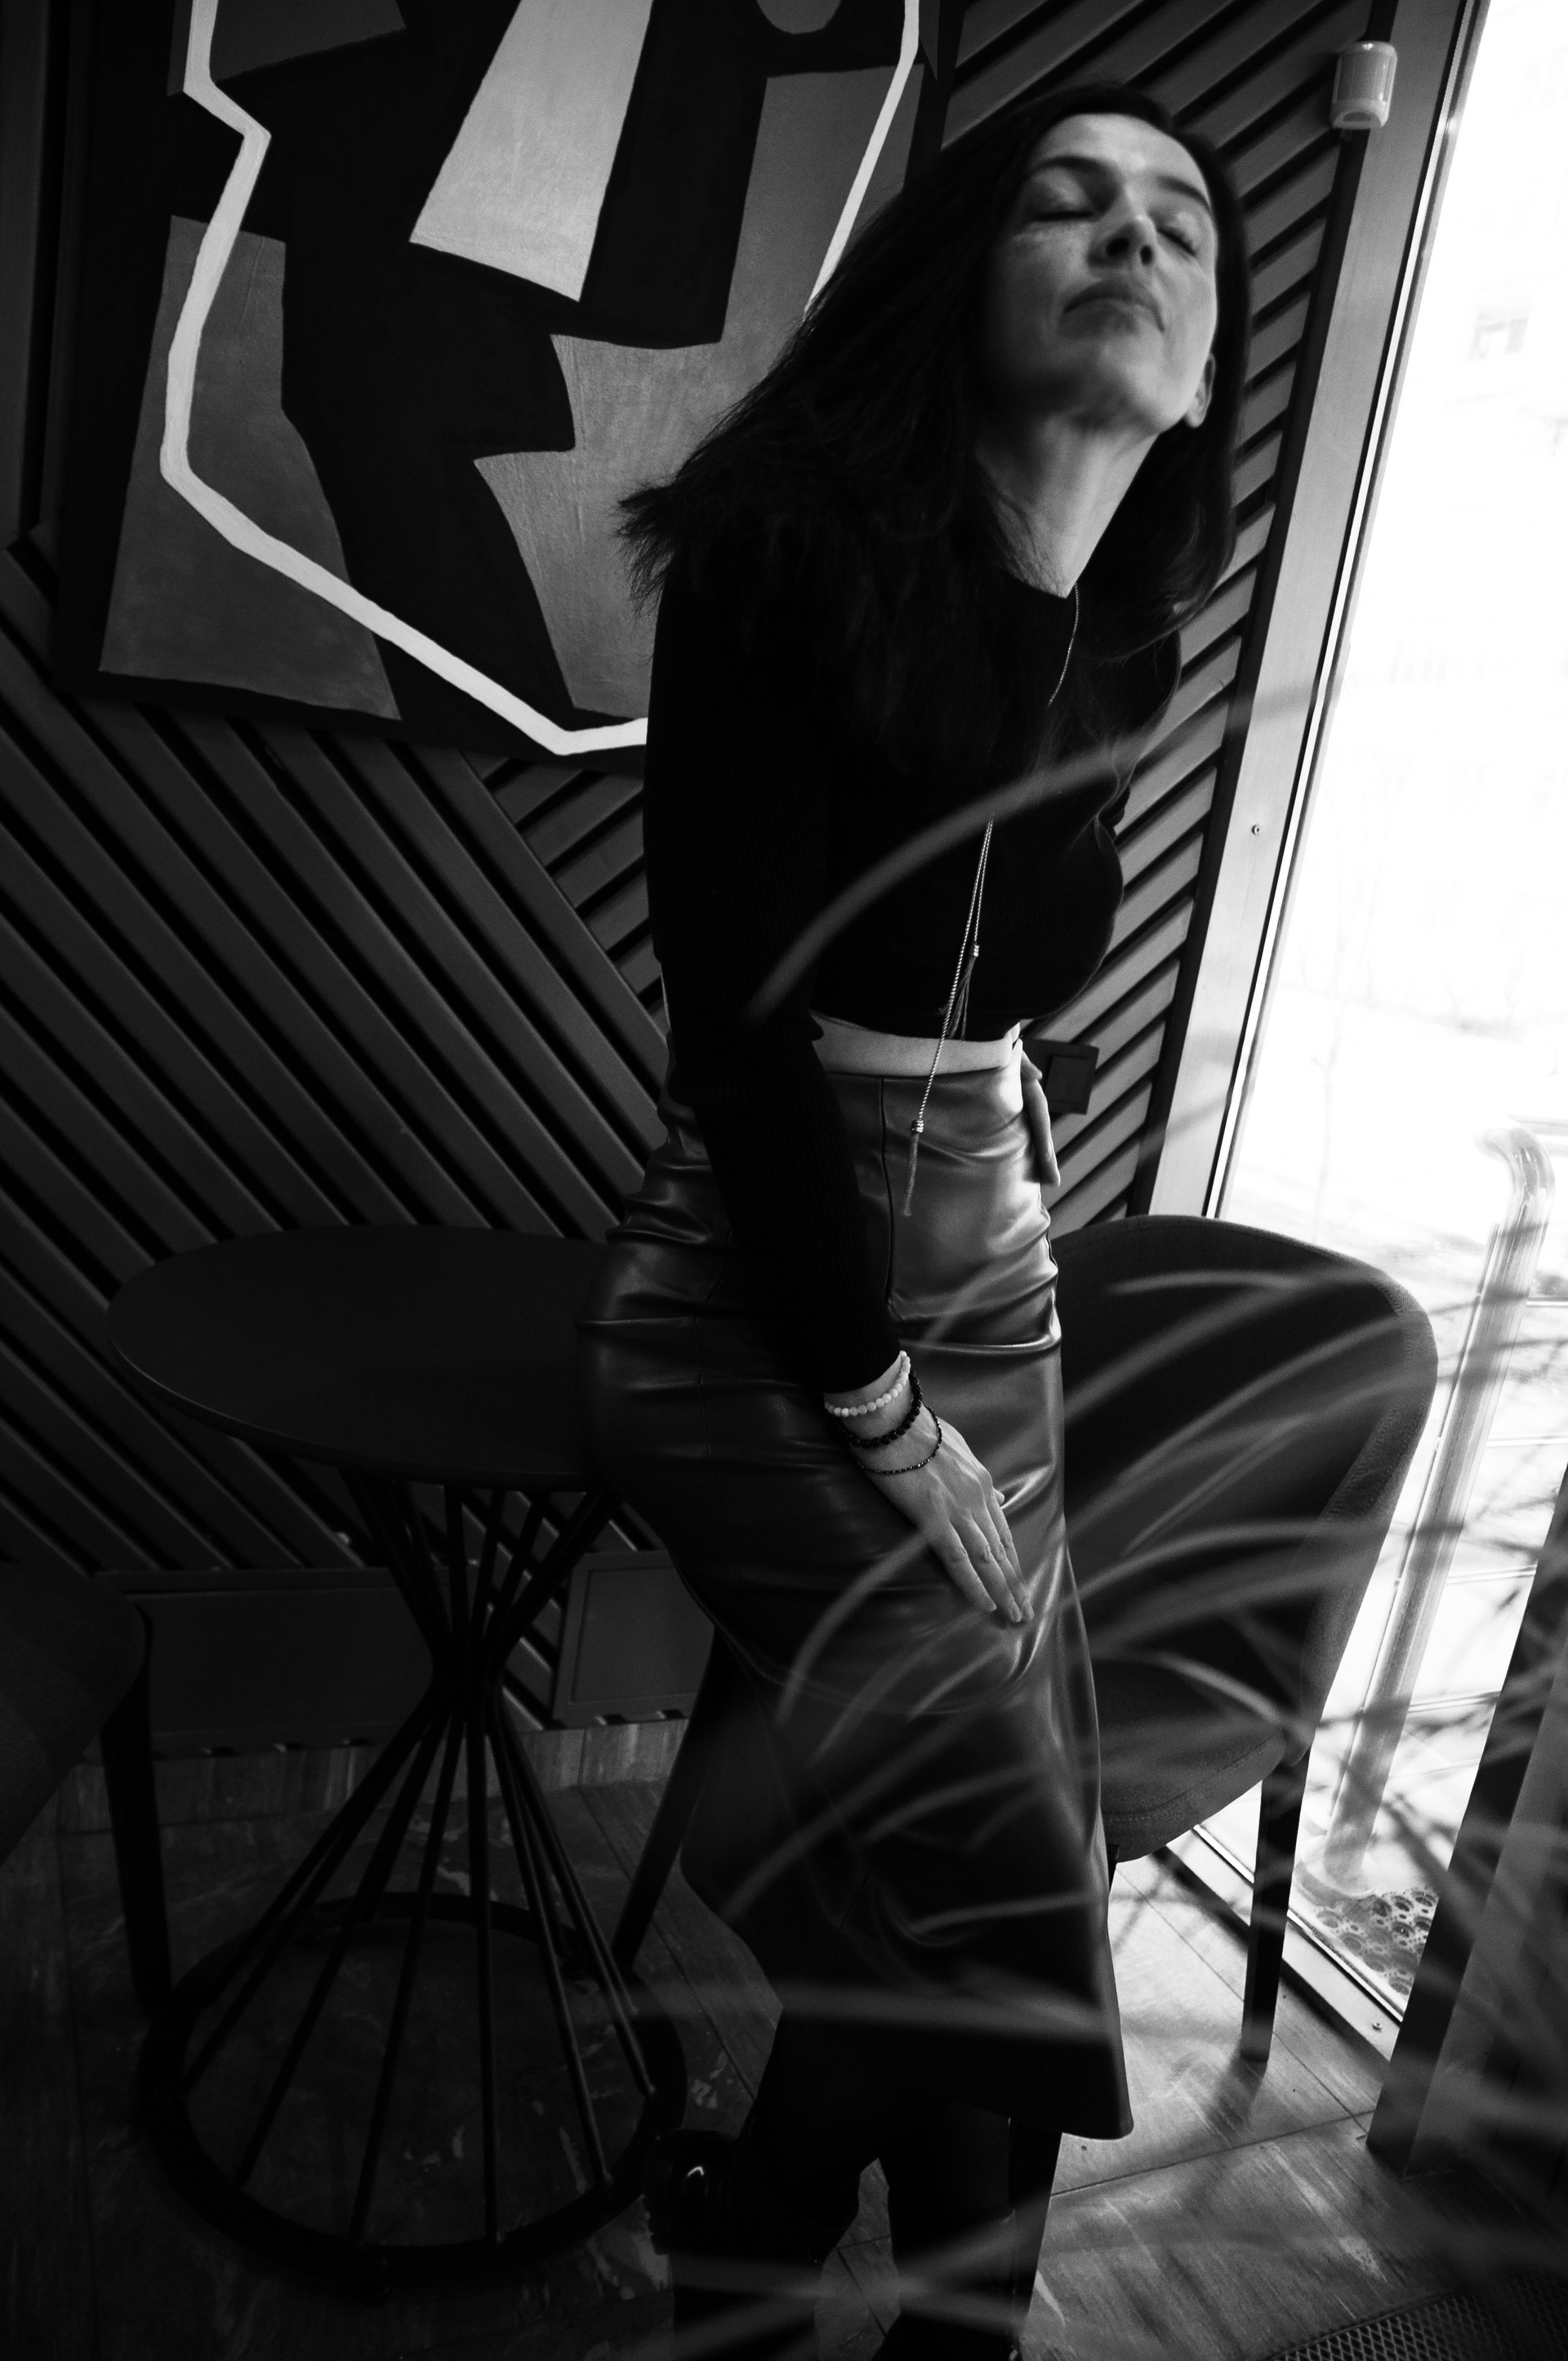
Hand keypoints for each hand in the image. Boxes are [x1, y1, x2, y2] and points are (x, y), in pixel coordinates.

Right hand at [859, 1406, 1028, 1623]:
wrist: (892, 1420)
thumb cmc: (917, 1429)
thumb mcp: (958, 1446)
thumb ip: (978, 1475)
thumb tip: (999, 1496)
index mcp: (982, 1481)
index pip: (1002, 1530)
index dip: (1012, 1559)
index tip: (1020, 1581)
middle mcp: (978, 1498)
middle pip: (1002, 1549)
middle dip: (1016, 1583)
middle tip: (1025, 1610)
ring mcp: (958, 1510)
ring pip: (988, 1559)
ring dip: (1004, 1590)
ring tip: (1014, 1616)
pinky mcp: (934, 1518)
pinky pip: (958, 1559)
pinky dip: (974, 1584)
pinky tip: (984, 1603)